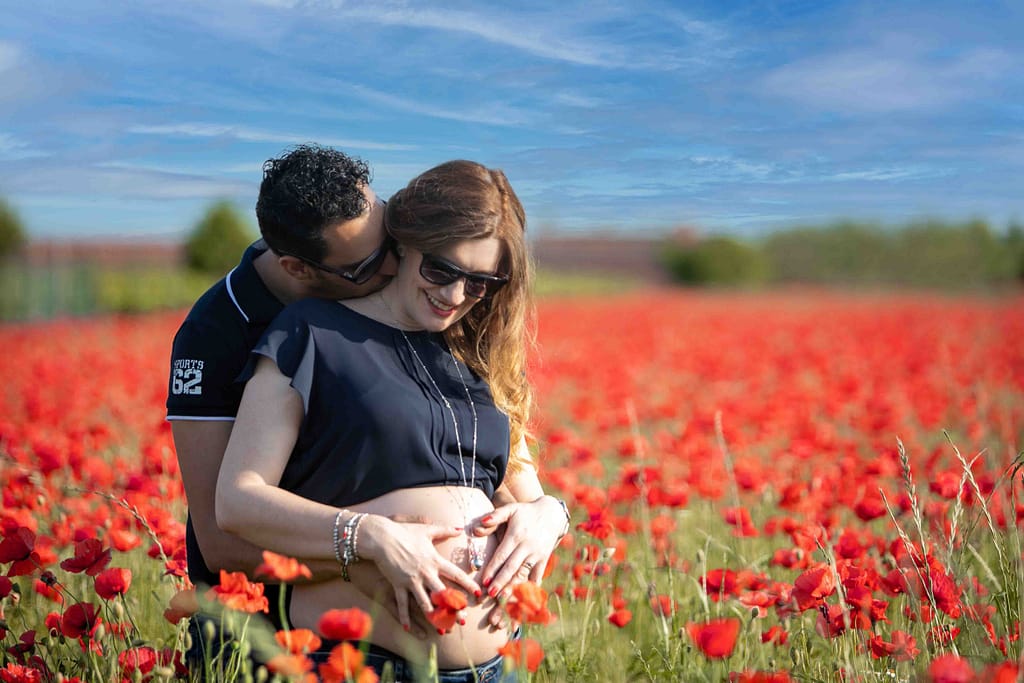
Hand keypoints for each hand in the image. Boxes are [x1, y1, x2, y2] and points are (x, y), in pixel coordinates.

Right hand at [357, 515, 480, 631]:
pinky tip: (408, 628)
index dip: (467, 584)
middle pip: (443, 594)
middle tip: (463, 620)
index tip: (478, 594)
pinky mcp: (398, 585)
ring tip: (442, 630)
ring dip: (434, 617)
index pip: (455, 574)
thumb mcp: (426, 529)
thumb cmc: (404, 532)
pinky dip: (405, 617)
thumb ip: (444, 530)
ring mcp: (411, 580)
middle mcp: (425, 573)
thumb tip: (460, 529)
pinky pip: (402, 604)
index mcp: (434, 560)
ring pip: (425, 603)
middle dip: (454, 608)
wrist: (382, 537)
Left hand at [474, 495, 563, 600]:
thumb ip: (495, 516)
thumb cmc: (526, 512)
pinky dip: (530, 589)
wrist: (552, 514)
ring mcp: (537, 554)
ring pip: (523, 574)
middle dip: (501, 582)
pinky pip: (537, 576)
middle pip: (512, 568)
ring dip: (513, 589)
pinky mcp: (544, 559)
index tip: (484, 581)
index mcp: (516, 535)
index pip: (502, 555)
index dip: (493, 569)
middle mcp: (527, 546)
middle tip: (490, 595)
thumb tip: (479, 524)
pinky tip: (523, 601)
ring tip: (503, 601)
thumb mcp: (511, 509)